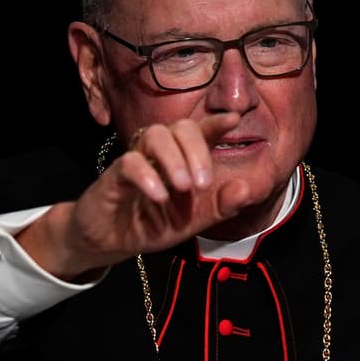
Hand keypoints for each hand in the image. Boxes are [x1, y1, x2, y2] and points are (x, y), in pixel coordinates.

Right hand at [16, 115, 279, 279]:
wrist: (112, 242)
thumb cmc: (153, 223)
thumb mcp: (194, 220)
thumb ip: (221, 207)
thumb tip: (247, 188)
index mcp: (183, 159)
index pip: (201, 132)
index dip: (216, 123)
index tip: (234, 118)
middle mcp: (160, 153)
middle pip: (180, 127)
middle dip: (197, 150)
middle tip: (203, 184)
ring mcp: (136, 160)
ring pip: (155, 135)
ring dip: (174, 158)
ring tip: (183, 187)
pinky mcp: (114, 175)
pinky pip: (130, 163)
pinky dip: (148, 177)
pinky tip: (160, 197)